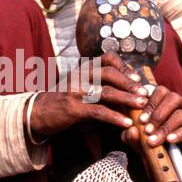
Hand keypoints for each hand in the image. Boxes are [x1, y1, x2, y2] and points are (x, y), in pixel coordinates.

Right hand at [28, 60, 146, 142]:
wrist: (36, 113)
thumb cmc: (61, 101)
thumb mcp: (78, 86)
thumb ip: (97, 84)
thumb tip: (124, 92)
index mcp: (82, 68)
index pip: (108, 58)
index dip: (125, 66)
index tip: (137, 78)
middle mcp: (79, 76)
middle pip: (109, 73)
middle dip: (130, 83)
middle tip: (144, 94)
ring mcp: (75, 92)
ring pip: (106, 92)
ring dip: (127, 99)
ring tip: (141, 106)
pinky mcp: (73, 109)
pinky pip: (98, 111)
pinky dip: (114, 117)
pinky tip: (126, 123)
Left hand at [124, 80, 181, 181]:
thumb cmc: (162, 153)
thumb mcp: (143, 146)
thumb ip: (134, 138)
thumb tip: (131, 129)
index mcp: (167, 105)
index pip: (160, 91)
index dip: (149, 102)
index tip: (140, 119)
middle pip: (172, 97)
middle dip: (157, 114)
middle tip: (147, 130)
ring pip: (181, 114)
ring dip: (165, 127)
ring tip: (154, 141)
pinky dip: (180, 133)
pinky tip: (170, 141)